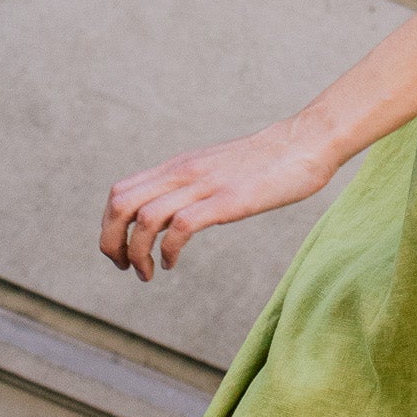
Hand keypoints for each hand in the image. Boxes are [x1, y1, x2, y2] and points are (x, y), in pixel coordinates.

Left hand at [99, 115, 337, 282]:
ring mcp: (204, 185)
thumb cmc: (270, 161)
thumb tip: (178, 215)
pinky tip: (173, 264)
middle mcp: (184, 172)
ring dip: (136, 254)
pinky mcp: (227, 200)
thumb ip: (195, 186)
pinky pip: (179, 227)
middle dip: (111, 242)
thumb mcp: (219, 170)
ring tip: (147, 273)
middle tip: (125, 267)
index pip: (120, 192)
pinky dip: (167, 252)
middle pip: (120, 205)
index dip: (109, 226)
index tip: (123, 250)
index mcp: (180, 166)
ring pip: (143, 219)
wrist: (307, 142)